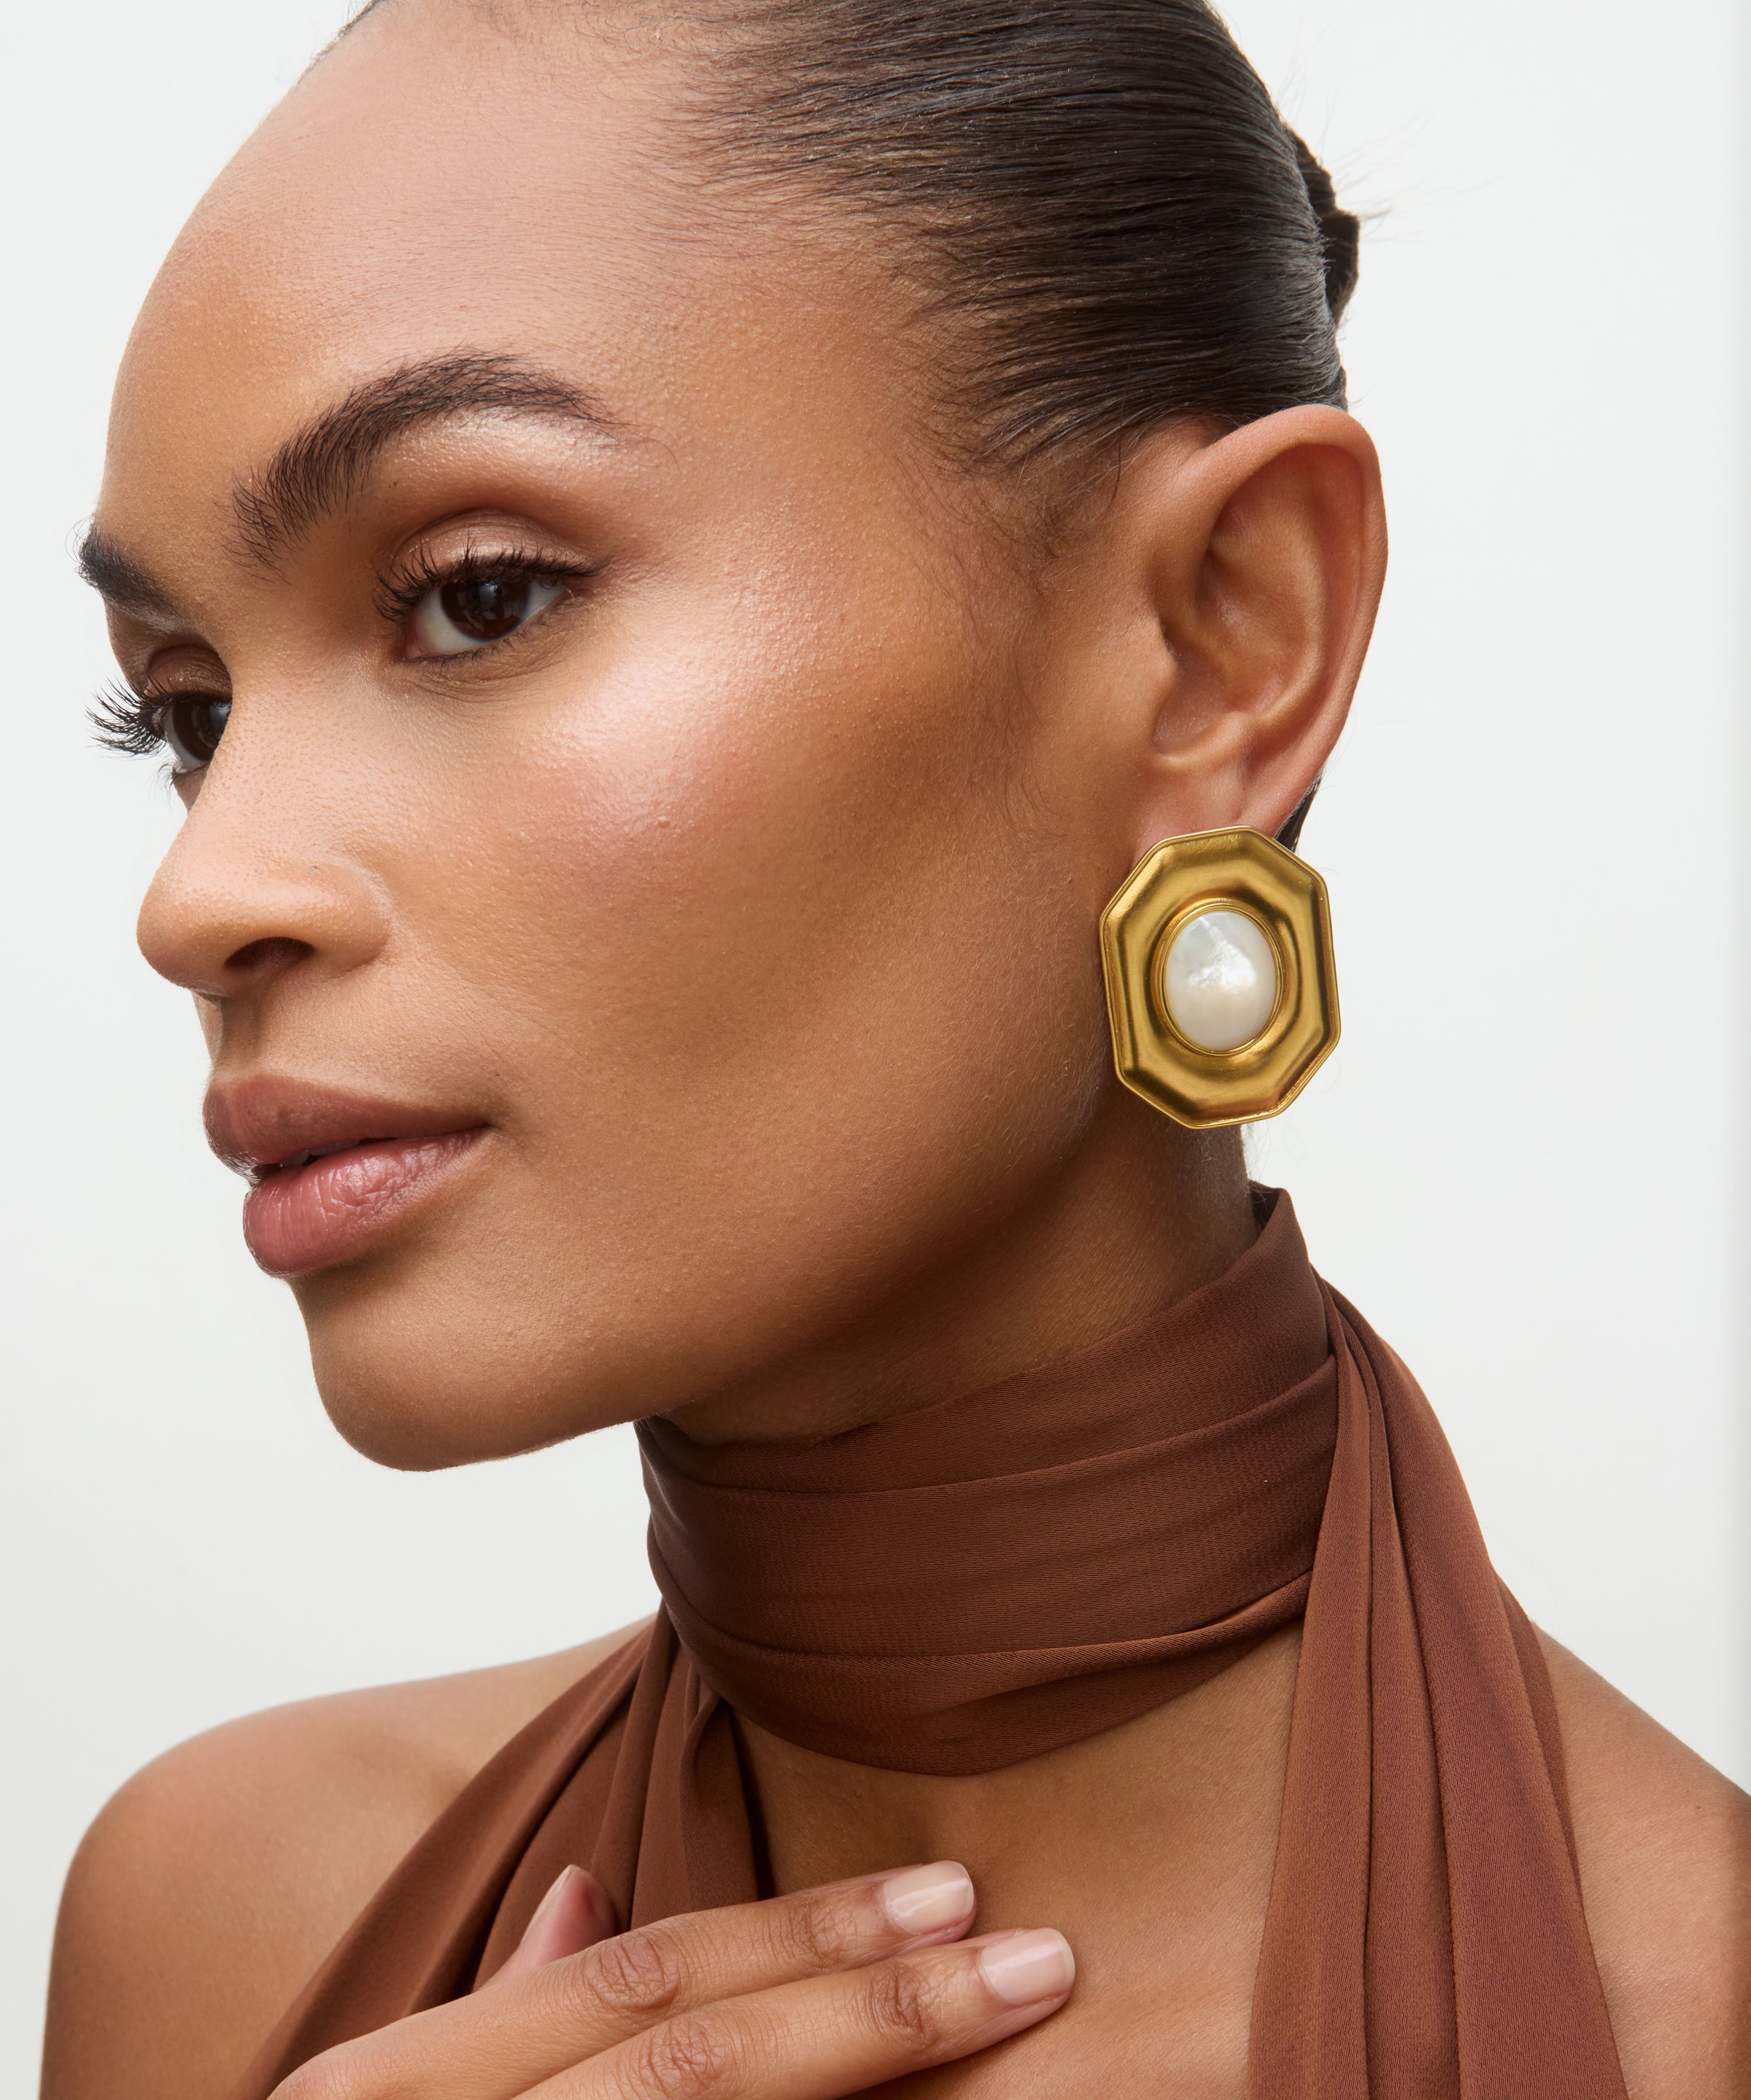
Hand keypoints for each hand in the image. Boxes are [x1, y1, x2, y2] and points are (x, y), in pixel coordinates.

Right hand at [273, 1860, 1073, 2098]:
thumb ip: (494, 2020)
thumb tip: (583, 1885)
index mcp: (398, 2091)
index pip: (647, 1986)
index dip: (806, 1934)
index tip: (948, 1896)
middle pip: (706, 2069)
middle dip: (881, 2010)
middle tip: (1038, 1957)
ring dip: (883, 2095)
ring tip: (1017, 2044)